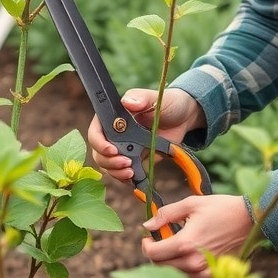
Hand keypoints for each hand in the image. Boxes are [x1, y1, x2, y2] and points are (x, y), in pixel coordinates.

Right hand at [88, 87, 204, 181]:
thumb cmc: (167, 103)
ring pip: (108, 165)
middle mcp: (114, 134)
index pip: (95, 131)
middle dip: (109, 162)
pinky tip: (134, 178)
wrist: (182, 118)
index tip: (113, 150)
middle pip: (98, 153)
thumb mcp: (155, 99)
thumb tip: (127, 102)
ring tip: (131, 172)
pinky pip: (122, 173)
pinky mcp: (134, 160)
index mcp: (113, 117)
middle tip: (126, 163)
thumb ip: (141, 98)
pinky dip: (125, 178)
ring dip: (116, 172)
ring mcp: (123, 149)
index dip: (99, 143)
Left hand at [141, 194, 252, 277]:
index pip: (153, 253)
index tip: (149, 238)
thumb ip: (166, 215)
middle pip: (161, 266)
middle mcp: (194, 263)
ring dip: (173, 263)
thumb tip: (147, 225)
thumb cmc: (222, 209)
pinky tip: (193, 261)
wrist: (250, 220)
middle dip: (157, 253)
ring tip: (182, 247)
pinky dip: (188, 275)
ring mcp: (205, 274)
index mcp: (186, 244)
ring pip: (176, 275)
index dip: (146, 245)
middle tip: (163, 241)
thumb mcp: (191, 204)